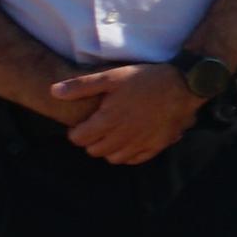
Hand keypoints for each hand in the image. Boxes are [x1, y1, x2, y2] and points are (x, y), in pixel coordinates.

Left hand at [48, 61, 196, 164]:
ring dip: (108, 149)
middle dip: (91, 141)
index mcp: (108, 120)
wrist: (184, 85)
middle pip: (94, 150)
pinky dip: (128, 154)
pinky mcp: (156, 145)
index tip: (82, 123)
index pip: (79, 138)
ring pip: (113, 158)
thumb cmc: (146, 79)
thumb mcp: (112, 76)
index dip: (76, 131)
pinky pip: (135, 160)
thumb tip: (53, 92)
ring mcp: (140, 143)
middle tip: (97, 128)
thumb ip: (81, 85)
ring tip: (112, 135)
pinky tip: (129, 141)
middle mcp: (123, 136)